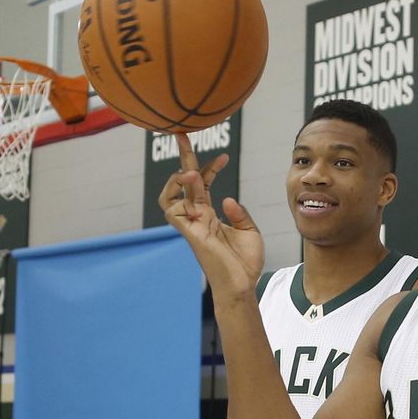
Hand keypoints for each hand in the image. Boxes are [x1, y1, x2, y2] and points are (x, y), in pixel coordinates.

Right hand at [158, 133, 263, 300]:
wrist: (243, 284)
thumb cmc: (245, 262)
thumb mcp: (249, 231)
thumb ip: (239, 212)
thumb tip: (227, 197)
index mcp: (210, 215)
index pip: (202, 184)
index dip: (210, 168)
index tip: (223, 156)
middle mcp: (197, 217)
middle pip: (183, 182)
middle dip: (183, 157)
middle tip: (182, 134)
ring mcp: (192, 224)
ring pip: (168, 196)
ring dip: (176, 179)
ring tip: (190, 172)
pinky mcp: (190, 233)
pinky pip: (172, 211)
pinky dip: (178, 197)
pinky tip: (193, 191)